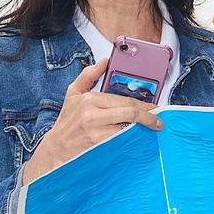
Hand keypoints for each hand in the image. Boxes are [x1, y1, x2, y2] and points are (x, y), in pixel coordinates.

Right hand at [24, 63, 160, 182]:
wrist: (55, 151)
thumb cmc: (66, 124)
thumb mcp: (73, 94)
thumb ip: (88, 75)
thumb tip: (104, 62)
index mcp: (89, 100)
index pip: (125, 101)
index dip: (144, 105)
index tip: (153, 108)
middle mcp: (93, 116)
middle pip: (131, 113)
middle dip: (149, 116)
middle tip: (157, 121)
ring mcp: (97, 133)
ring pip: (129, 128)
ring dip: (143, 129)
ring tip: (151, 130)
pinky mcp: (100, 148)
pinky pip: (123, 142)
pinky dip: (133, 140)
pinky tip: (138, 140)